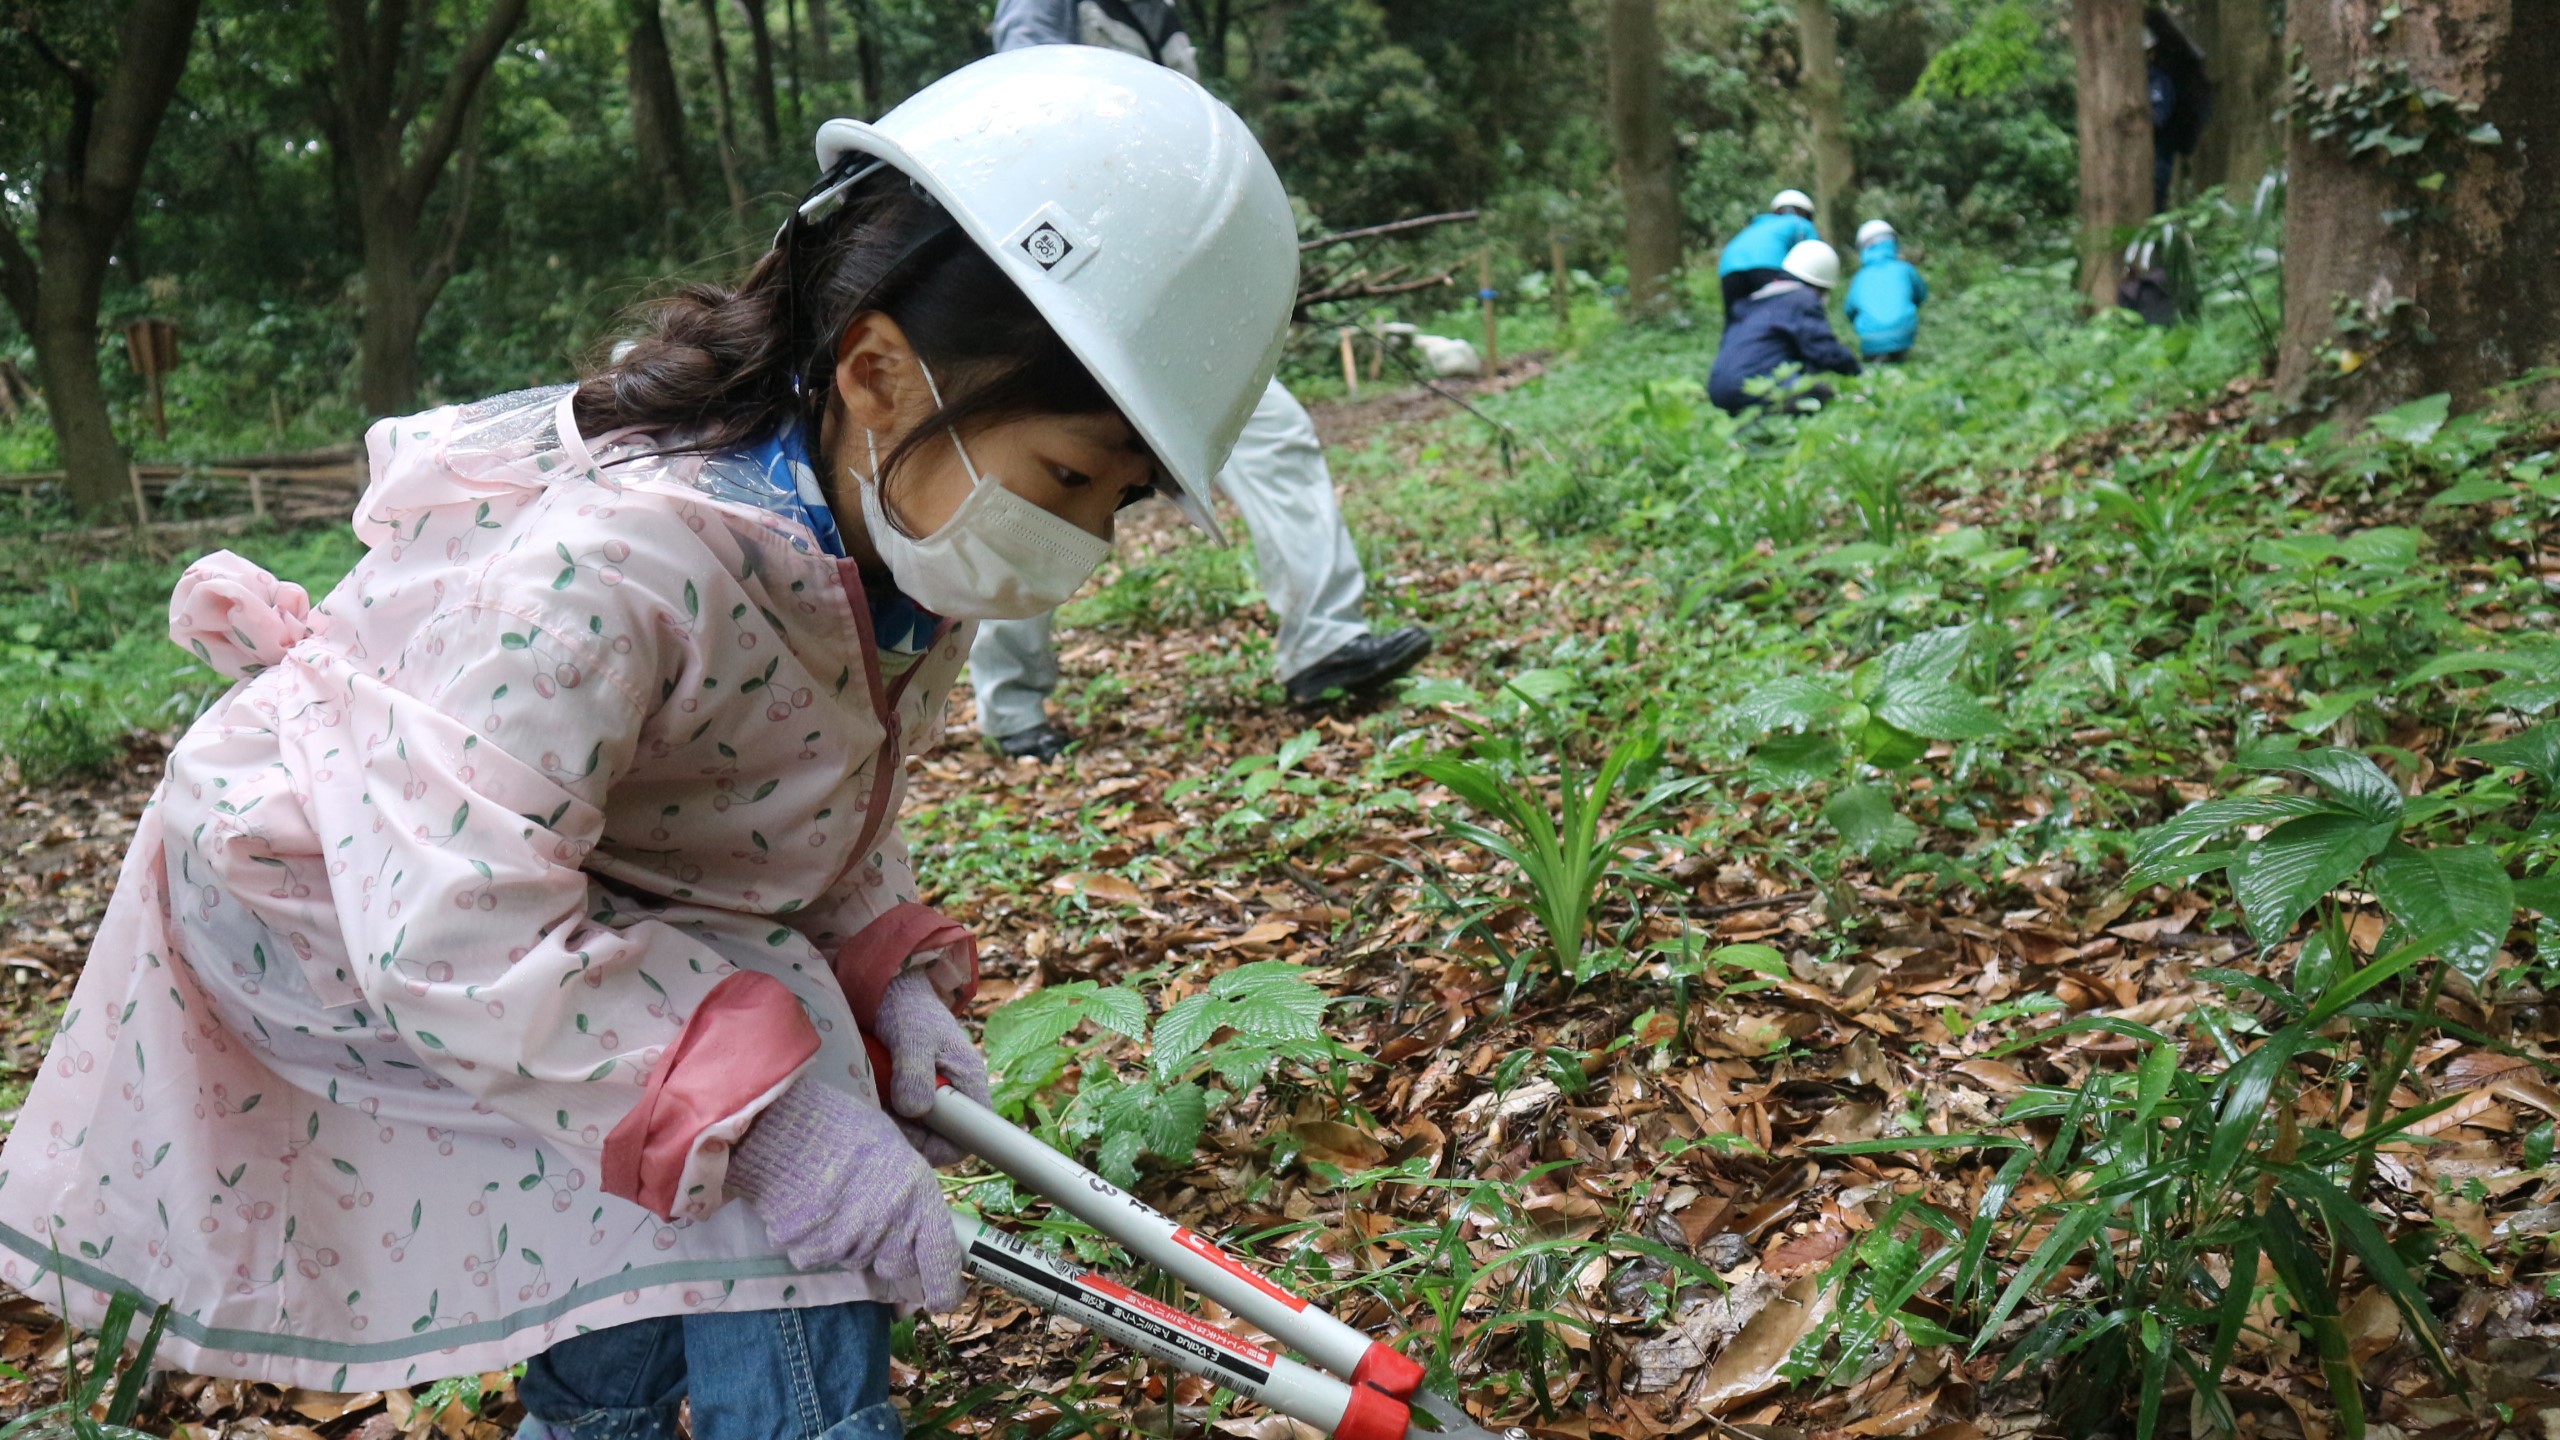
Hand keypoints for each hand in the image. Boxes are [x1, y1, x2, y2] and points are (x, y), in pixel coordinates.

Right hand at [727, 1079, 964, 1309]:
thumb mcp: (894, 1151)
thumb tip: (915, 1224)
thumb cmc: (840, 1126)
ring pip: (854, 1260)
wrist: (781, 1123)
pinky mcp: (809, 1252)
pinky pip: (816, 1257)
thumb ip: (909, 1195)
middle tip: (867, 1213)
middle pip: (896, 1266)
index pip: (941, 1260)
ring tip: (831, 1196)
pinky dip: (812, 1240)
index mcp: (917, 1198)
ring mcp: (848, 1243)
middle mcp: (889, 1226)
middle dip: (888, 1251)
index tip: (942, 1301)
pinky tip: (805, 1205)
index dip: (945, 1288)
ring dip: (847, 1241)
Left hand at [874, 969, 991, 1165]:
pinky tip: (868, 1094)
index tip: (907, 1130)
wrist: (888, 985)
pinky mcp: (909, 1088)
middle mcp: (952, 1091)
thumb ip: (915, 1073)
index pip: (969, 1136)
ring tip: (872, 1100)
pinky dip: (883, 1110)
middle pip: (938, 1137)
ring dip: (892, 1121)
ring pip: (916, 1127)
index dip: (940, 1145)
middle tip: (881, 1115)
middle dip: (909, 1134)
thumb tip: (913, 1111)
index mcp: (966, 1080)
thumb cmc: (908, 1005)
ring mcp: (930, 1091)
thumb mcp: (912, 1036)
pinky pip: (899, 1114)